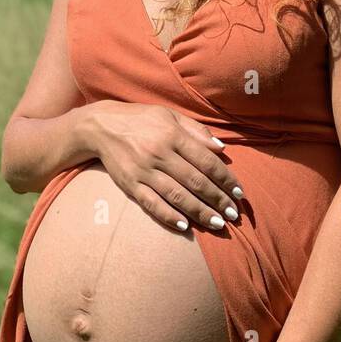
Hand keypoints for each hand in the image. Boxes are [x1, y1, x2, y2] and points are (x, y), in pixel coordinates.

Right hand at [85, 101, 243, 232]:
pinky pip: (151, 203)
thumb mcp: (169, 115)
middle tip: (233, 215)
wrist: (101, 126)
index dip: (225, 179)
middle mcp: (159, 153)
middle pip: (195, 181)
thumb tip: (222, 149)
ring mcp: (144, 171)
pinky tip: (184, 226)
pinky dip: (168, 216)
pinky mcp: (130, 184)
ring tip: (217, 224)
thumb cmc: (141, 119)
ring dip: (199, 212)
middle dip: (217, 200)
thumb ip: (196, 131)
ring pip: (177, 195)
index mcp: (172, 135)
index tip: (239, 193)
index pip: (206, 161)